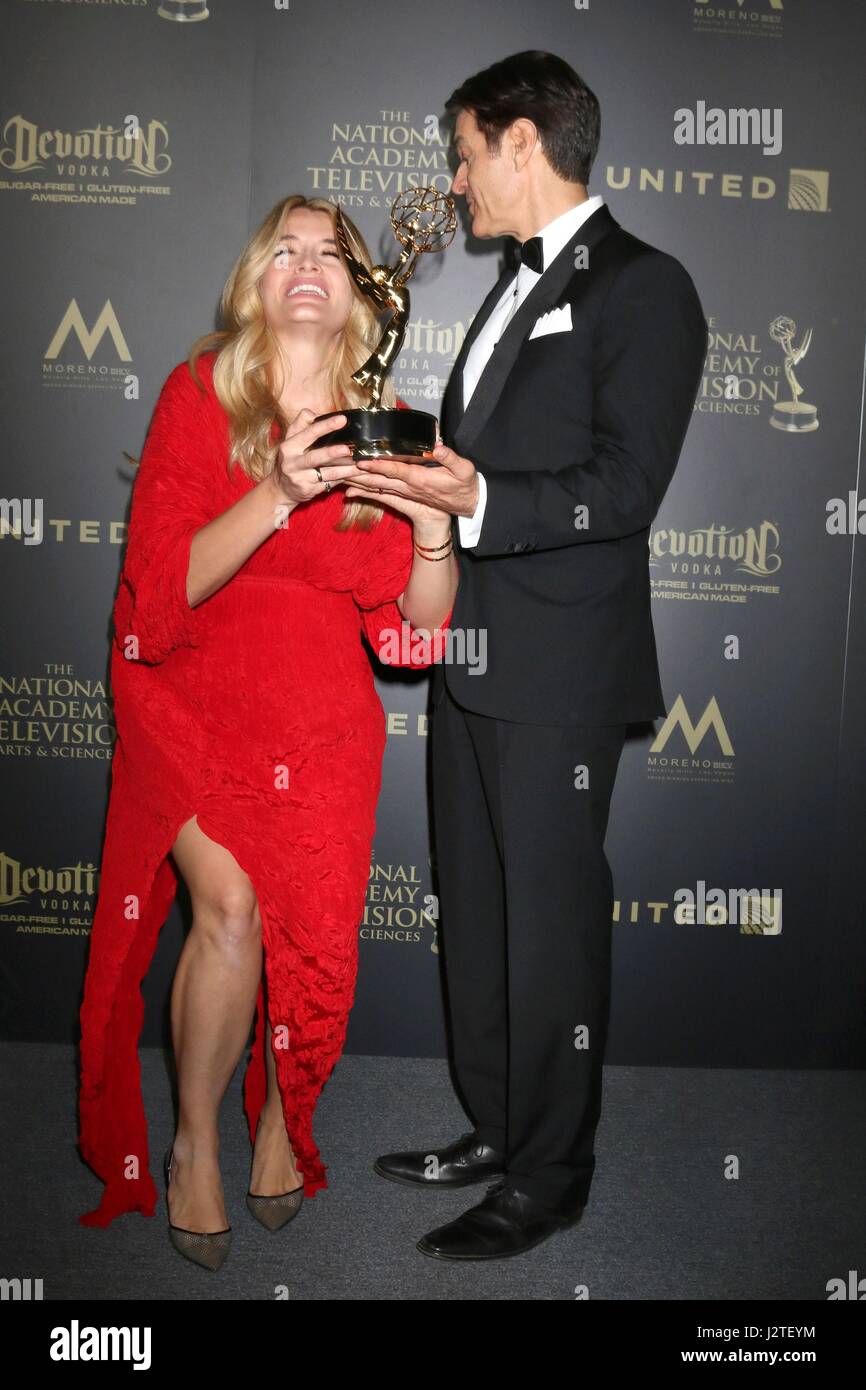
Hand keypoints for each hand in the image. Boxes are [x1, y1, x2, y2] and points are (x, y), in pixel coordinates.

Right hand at [272, 409, 357, 505]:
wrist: (281, 488)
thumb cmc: (291, 459)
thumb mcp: (290, 440)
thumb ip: (301, 424)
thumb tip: (315, 413)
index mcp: (289, 447)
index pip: (308, 433)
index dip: (326, 426)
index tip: (342, 420)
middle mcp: (292, 464)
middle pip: (314, 457)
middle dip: (331, 453)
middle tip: (347, 449)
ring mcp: (301, 479)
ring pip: (327, 473)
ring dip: (344, 469)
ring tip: (359, 464)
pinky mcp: (309, 491)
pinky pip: (330, 484)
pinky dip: (344, 478)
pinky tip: (356, 474)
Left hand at [342, 441, 479, 518]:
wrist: (465, 506)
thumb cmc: (464, 486)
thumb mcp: (464, 470)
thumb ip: (450, 458)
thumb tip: (438, 447)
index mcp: (420, 479)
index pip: (396, 471)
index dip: (379, 466)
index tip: (363, 462)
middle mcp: (408, 488)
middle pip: (379, 480)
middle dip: (359, 475)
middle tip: (340, 467)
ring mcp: (405, 493)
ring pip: (377, 487)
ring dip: (358, 482)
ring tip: (338, 475)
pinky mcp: (404, 496)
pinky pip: (381, 495)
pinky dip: (365, 493)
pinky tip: (349, 492)